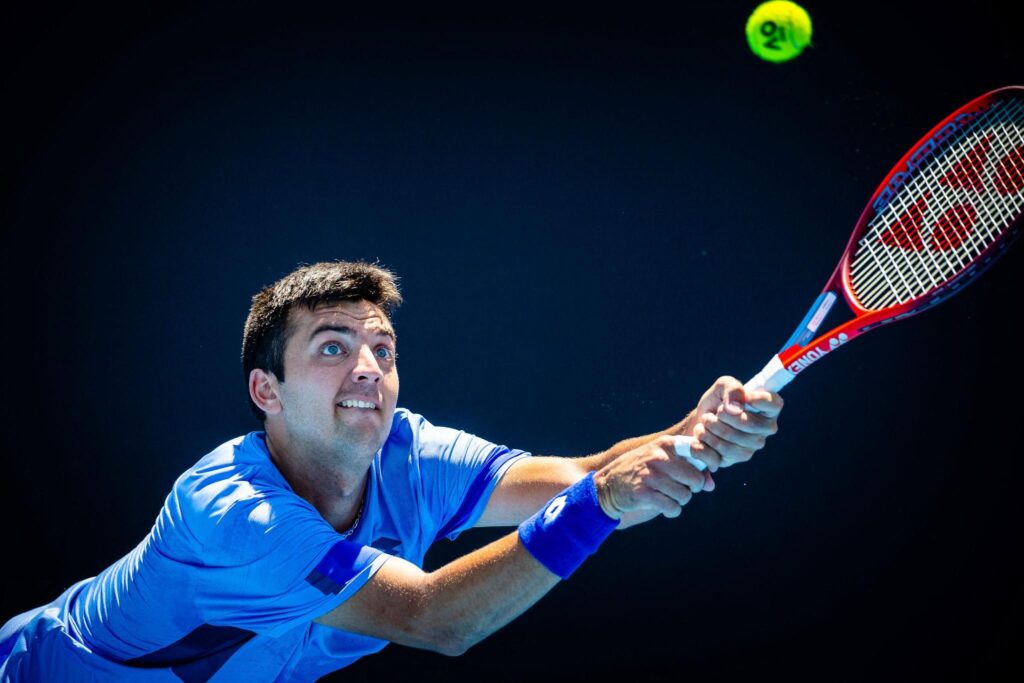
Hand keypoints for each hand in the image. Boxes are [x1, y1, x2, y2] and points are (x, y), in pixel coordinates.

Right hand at [593, 435, 714, 520]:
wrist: (608, 486)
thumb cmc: (642, 473)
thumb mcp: (663, 462)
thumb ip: (689, 468)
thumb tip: (711, 485)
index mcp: (666, 444)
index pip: (700, 448)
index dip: (711, 461)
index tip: (705, 471)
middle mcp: (659, 456)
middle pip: (695, 477)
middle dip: (693, 488)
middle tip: (682, 489)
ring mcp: (650, 474)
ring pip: (685, 495)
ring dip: (681, 501)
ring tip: (669, 497)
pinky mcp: (643, 493)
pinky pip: (673, 507)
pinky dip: (672, 510)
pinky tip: (664, 507)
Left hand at [687, 376, 782, 469]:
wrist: (700, 420)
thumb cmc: (718, 401)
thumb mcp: (723, 386)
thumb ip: (732, 388)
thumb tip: (735, 408)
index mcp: (768, 409)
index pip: (774, 404)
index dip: (757, 399)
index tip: (744, 397)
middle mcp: (765, 430)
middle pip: (748, 424)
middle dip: (723, 415)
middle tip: (714, 412)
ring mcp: (751, 447)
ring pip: (730, 441)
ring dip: (710, 428)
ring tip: (705, 422)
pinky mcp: (734, 460)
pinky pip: (717, 455)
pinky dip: (702, 443)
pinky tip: (700, 436)